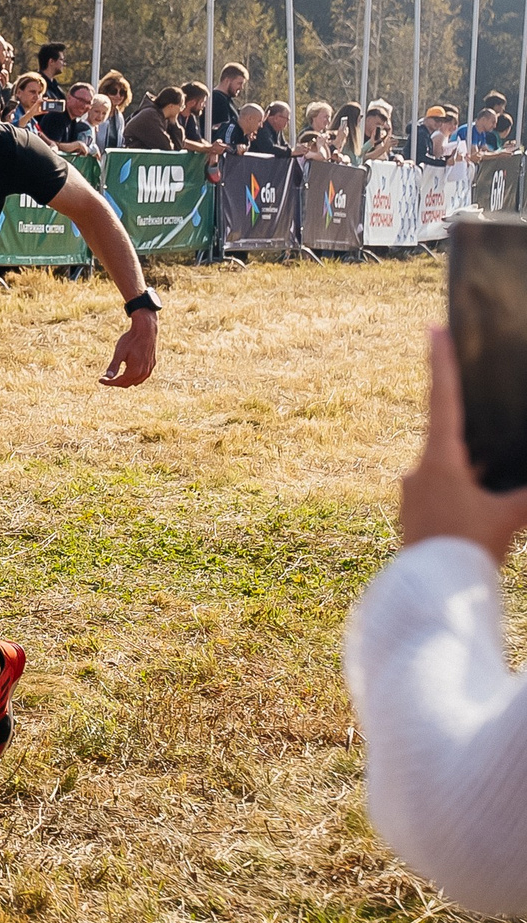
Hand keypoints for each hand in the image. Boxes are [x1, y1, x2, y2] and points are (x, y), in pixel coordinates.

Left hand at [100, 308, 156, 387]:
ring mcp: (149, 369)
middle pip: (127, 383)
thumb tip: (107, 377)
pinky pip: (143, 376)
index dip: (109, 382)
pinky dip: (134, 377)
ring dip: (125, 381)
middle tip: (106, 379)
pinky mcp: (152, 364)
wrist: (146, 330)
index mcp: (135, 371)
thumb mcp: (119, 353)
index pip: (119, 382)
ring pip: (136, 381)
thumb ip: (114, 366)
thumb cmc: (131, 340)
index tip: (100, 380)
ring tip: (116, 377)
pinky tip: (129, 373)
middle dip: (116, 382)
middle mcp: (143, 373)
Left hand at [403, 327, 526, 560]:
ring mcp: (413, 491)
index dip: (441, 363)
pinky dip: (464, 489)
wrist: (429, 593)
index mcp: (439, 460)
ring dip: (471, 469)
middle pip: (449, 435)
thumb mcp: (509, 516)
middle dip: (472, 431)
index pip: (443, 400)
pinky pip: (443, 490)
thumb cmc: (468, 549)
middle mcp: (419, 470)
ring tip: (492, 479)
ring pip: (449, 468)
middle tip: (480, 419)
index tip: (432, 329)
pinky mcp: (414, 511)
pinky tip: (480, 500)